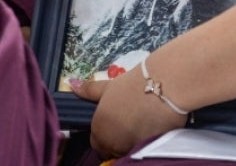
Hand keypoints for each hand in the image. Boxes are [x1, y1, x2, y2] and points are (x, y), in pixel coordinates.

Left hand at [72, 66, 188, 157]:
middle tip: (130, 123)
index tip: (116, 124)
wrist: (163, 85)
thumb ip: (89, 90)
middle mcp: (112, 144)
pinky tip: (152, 128)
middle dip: (118, 141)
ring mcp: (131, 149)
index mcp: (99, 130)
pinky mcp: (150, 149)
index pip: (97, 145)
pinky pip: (144, 150)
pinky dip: (146, 142)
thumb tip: (71, 84)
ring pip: (127, 152)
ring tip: (142, 124)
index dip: (105, 135)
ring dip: (132, 143)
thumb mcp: (108, 86)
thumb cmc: (133, 85)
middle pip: (112, 151)